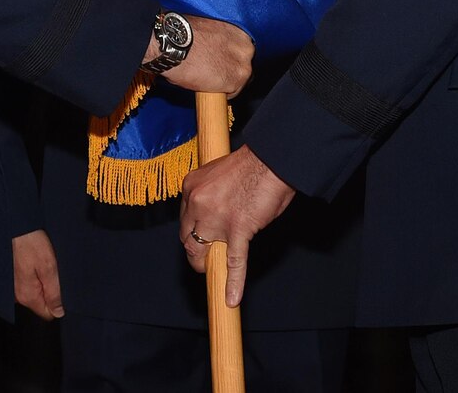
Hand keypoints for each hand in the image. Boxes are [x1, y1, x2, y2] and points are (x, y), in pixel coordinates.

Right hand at [11, 229, 64, 319]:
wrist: (18, 229)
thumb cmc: (33, 245)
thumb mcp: (49, 268)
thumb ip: (54, 293)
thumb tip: (59, 313)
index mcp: (28, 296)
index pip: (48, 314)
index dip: (58, 304)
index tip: (60, 288)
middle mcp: (19, 296)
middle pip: (42, 305)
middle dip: (51, 292)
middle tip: (52, 273)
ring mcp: (16, 289)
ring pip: (38, 295)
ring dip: (45, 284)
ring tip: (45, 267)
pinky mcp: (16, 280)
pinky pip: (31, 287)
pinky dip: (38, 279)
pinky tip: (38, 265)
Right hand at [151, 15, 253, 96]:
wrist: (174, 46)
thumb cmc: (185, 37)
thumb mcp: (209, 31)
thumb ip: (220, 41)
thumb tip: (217, 50)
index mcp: (240, 33)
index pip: (242, 52)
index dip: (231, 59)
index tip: (222, 62)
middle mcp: (246, 48)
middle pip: (244, 66)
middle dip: (231, 70)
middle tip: (215, 72)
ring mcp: (243, 66)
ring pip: (240, 80)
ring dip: (228, 82)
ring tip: (210, 81)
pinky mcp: (236, 81)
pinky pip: (232, 92)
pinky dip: (222, 93)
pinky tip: (209, 87)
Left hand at [179, 145, 295, 306]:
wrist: (273, 158)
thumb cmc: (253, 164)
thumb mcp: (219, 174)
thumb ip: (212, 196)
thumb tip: (216, 215)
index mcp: (191, 186)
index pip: (184, 218)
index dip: (192, 231)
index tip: (199, 236)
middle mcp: (197, 203)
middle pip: (187, 237)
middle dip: (195, 250)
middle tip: (204, 258)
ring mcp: (216, 218)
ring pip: (202, 251)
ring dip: (206, 264)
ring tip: (212, 273)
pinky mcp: (237, 230)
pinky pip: (233, 261)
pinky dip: (233, 281)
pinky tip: (232, 298)